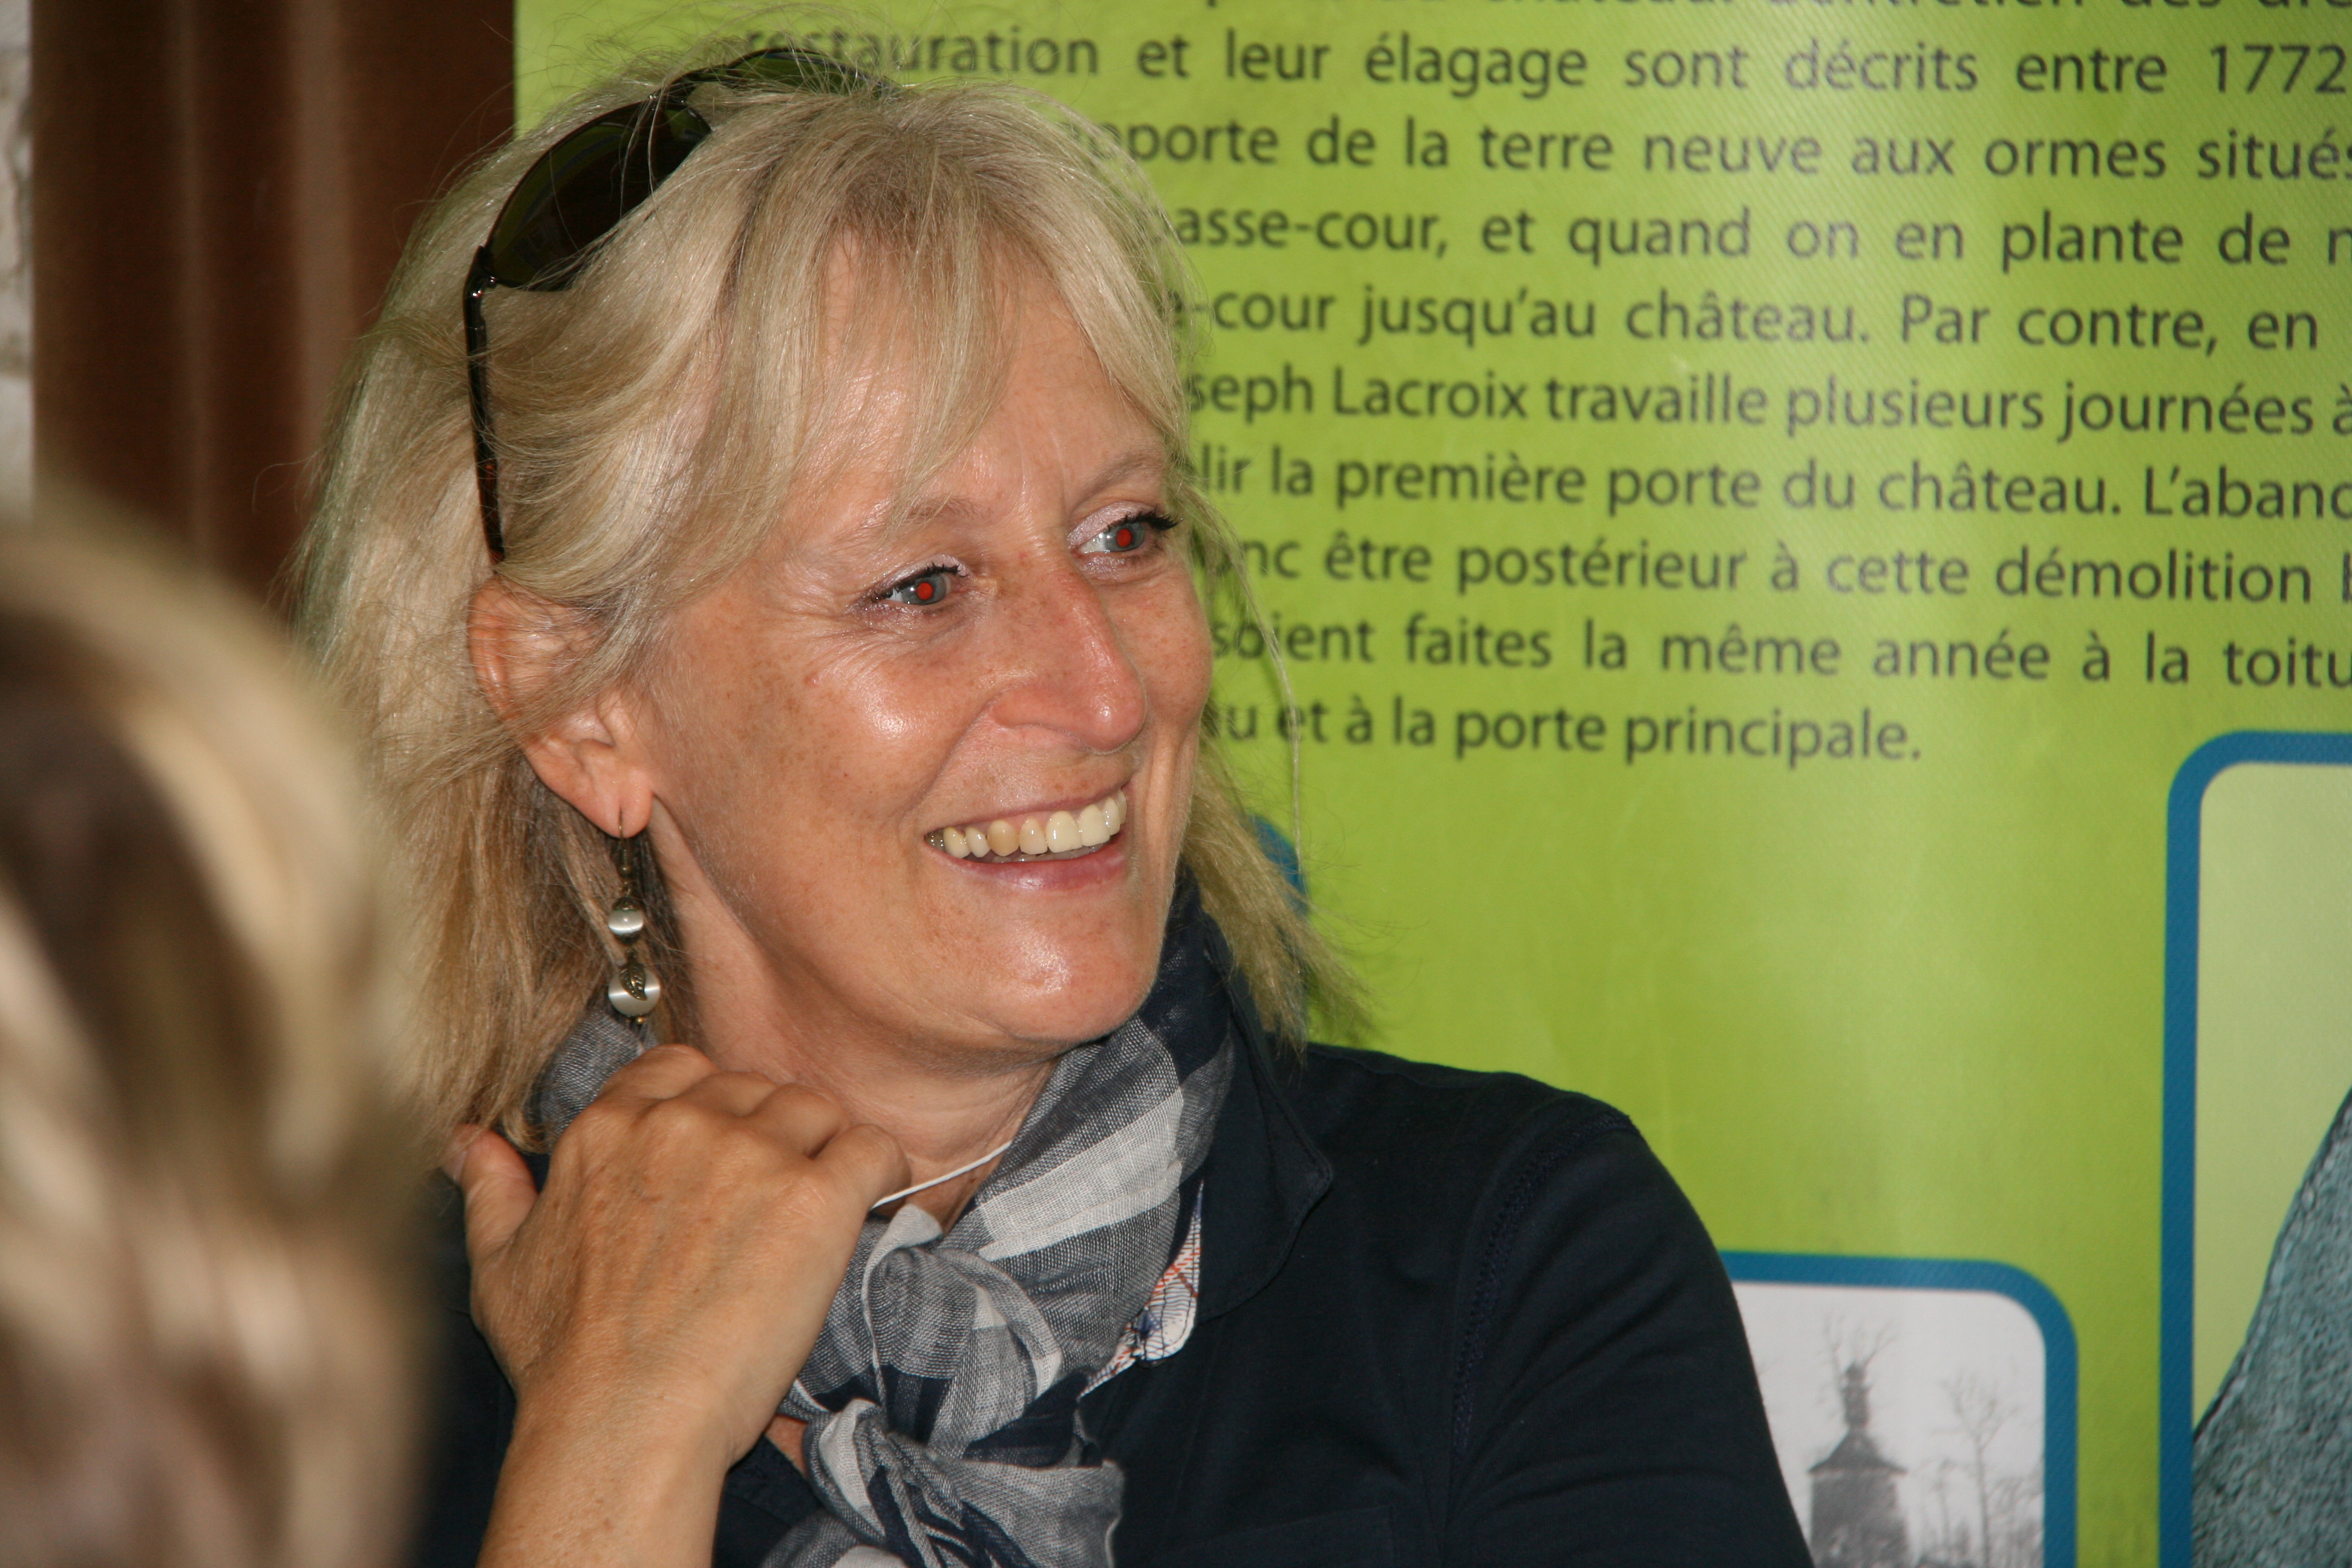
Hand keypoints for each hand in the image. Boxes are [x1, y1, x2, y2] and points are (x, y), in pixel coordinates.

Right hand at [451, 1044, 906, 1567]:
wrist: (623, 1422)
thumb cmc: (564, 1360)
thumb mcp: (501, 1265)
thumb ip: (491, 1188)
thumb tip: (465, 1142)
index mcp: (609, 1128)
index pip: (681, 1067)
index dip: (712, 1105)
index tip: (723, 1149)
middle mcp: (681, 1124)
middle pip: (755, 1088)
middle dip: (769, 1134)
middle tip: (770, 1200)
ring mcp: (750, 1155)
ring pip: (816, 1109)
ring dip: (823, 1150)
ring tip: (817, 1210)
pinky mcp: (811, 1197)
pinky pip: (871, 1147)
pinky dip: (879, 1170)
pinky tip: (867, 1204)